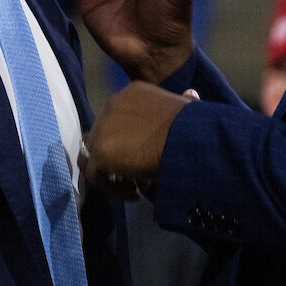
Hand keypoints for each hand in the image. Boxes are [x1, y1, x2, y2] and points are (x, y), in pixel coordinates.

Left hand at [81, 82, 197, 196]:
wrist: (186, 140)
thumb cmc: (191, 126)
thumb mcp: (187, 109)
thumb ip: (182, 103)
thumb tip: (191, 95)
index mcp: (131, 93)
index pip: (119, 118)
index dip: (130, 140)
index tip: (148, 156)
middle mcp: (112, 105)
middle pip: (103, 135)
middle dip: (120, 156)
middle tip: (139, 175)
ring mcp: (102, 127)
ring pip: (94, 154)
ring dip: (111, 172)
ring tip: (134, 187)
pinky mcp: (100, 151)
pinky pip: (95, 174)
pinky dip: (112, 187)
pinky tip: (134, 192)